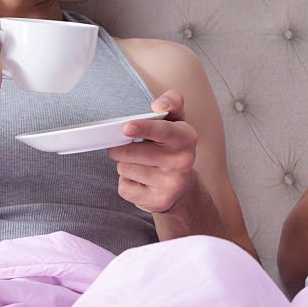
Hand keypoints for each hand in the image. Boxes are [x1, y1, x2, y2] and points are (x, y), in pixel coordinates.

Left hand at [107, 89, 197, 213]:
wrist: (182, 188)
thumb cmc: (172, 148)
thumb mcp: (176, 122)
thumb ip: (171, 104)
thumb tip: (159, 105)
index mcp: (187, 138)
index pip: (164, 131)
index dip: (144, 128)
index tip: (127, 128)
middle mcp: (182, 162)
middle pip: (132, 152)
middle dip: (120, 148)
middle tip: (126, 147)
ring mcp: (171, 184)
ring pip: (125, 169)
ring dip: (125, 166)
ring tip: (140, 165)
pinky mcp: (158, 202)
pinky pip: (125, 188)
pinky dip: (127, 184)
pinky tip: (141, 182)